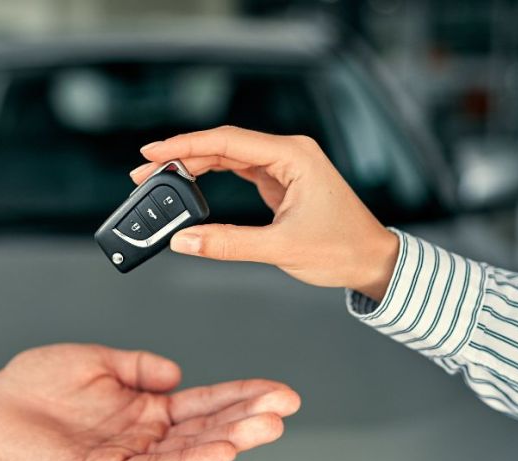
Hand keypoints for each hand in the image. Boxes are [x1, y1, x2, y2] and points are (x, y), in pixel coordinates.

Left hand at [0, 343, 298, 460]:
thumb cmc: (31, 386)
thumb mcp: (97, 359)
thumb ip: (139, 365)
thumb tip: (178, 371)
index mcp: (142, 407)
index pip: (202, 403)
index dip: (241, 396)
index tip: (278, 390)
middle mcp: (139, 435)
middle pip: (205, 429)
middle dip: (247, 417)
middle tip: (285, 408)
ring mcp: (124, 458)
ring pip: (186, 452)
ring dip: (228, 440)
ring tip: (265, 427)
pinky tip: (219, 451)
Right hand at [130, 126, 398, 300]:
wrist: (373, 261)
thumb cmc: (343, 249)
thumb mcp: (281, 249)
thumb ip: (228, 243)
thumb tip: (185, 240)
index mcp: (294, 156)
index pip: (227, 141)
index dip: (185, 144)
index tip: (152, 151)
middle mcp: (288, 153)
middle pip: (222, 145)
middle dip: (181, 156)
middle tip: (144, 171)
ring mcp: (284, 165)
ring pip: (227, 156)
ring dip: (193, 165)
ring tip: (158, 177)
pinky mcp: (279, 180)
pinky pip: (237, 170)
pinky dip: (210, 176)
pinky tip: (188, 183)